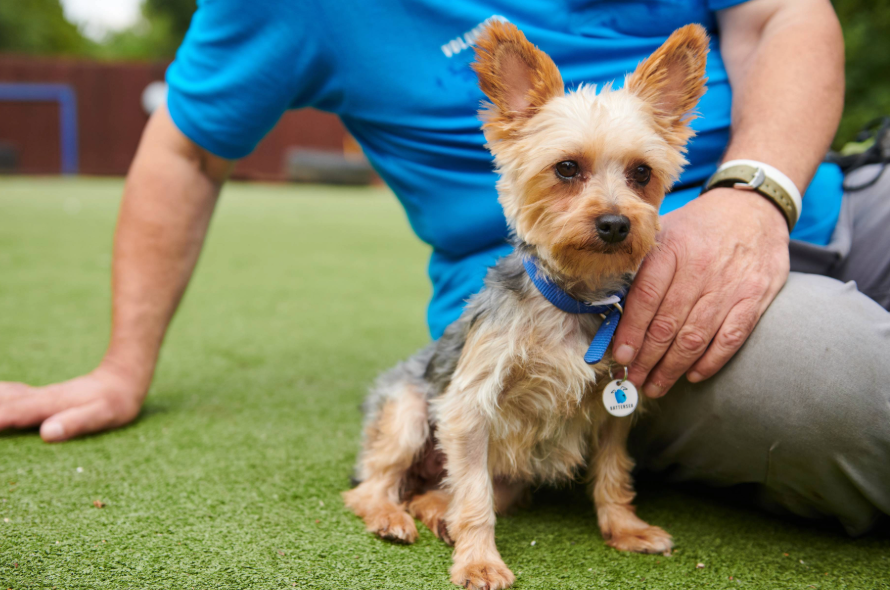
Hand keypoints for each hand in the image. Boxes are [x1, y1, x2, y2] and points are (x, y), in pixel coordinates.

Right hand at [0, 361, 146, 441]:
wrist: (123, 377)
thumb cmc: (115, 402)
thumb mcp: (102, 415)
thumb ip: (75, 423)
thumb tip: (47, 433)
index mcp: (46, 406)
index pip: (9, 414)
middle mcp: (35, 400)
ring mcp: (35, 397)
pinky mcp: (38, 398)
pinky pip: (6, 395)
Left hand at [612, 188, 789, 396]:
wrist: (754, 207)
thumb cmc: (699, 226)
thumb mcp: (665, 233)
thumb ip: (642, 267)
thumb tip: (614, 310)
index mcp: (670, 250)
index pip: (645, 298)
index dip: (631, 331)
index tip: (621, 356)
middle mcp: (699, 268)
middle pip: (667, 324)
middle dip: (647, 358)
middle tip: (634, 378)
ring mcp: (729, 285)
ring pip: (695, 337)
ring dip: (672, 367)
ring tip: (656, 385)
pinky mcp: (754, 298)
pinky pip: (730, 338)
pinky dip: (711, 361)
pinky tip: (693, 375)